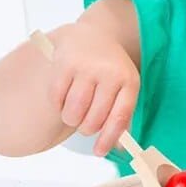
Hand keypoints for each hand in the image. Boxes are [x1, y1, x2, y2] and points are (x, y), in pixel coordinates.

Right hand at [47, 21, 139, 156]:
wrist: (94, 34)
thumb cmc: (110, 68)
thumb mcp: (124, 86)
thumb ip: (122, 115)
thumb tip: (117, 148)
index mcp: (128, 80)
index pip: (119, 117)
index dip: (109, 139)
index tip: (99, 152)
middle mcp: (108, 73)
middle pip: (93, 120)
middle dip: (87, 128)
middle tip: (86, 122)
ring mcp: (85, 67)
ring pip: (73, 114)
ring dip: (72, 119)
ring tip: (76, 109)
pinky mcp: (64, 64)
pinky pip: (56, 100)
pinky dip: (59, 105)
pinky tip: (66, 96)